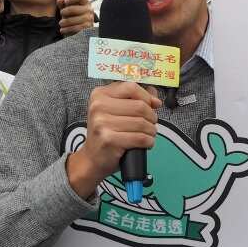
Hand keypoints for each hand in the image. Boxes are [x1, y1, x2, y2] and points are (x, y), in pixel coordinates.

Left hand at [57, 0, 93, 35]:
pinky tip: (62, 30)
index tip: (65, 1)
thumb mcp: (66, 8)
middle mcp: (89, 9)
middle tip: (61, 13)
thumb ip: (62, 4)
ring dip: (66, 21)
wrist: (78, 29)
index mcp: (84, 2)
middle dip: (66, 11)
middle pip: (75, 8)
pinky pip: (77, 28)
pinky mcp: (88, 27)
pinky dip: (68, 29)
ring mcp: (89, 18)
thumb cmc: (72, 15)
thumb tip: (60, 0)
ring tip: (60, 23)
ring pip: (76, 19)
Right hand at [65, 81, 159, 198]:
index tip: (153, 105)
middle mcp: (98, 106)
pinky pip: (140, 138)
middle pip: (140, 106)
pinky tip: (145, 143)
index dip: (146, 96)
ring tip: (148, 135)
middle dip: (152, 117)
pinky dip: (148, 142)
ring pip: (142, 123)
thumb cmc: (106, 133)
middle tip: (150, 124)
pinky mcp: (109, 140)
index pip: (131, 87)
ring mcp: (102, 123)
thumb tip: (154, 95)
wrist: (92, 159)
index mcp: (99, 94)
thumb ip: (133, 99)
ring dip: (151, 131)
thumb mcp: (114, 110)